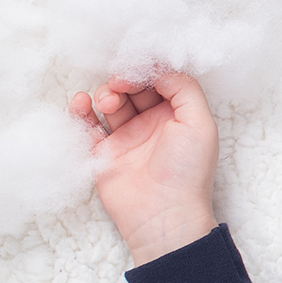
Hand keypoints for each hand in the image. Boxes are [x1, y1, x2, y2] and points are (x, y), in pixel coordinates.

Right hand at [70, 72, 219, 264]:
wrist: (163, 214)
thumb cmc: (188, 171)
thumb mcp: (200, 123)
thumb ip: (184, 89)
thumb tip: (161, 68)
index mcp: (177, 114)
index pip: (159, 79)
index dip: (147, 70)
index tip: (137, 69)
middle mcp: (152, 122)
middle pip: (133, 87)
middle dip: (124, 80)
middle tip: (121, 86)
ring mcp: (126, 137)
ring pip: (110, 102)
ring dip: (105, 93)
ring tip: (109, 103)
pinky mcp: (103, 152)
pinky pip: (87, 124)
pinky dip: (81, 110)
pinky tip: (82, 104)